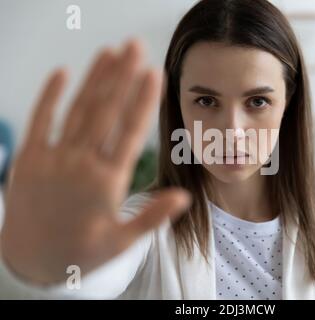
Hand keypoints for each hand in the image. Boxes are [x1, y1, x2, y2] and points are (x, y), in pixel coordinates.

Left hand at [0, 40, 190, 284]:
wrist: (29, 262)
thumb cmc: (81, 252)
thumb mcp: (121, 242)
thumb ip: (153, 217)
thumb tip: (184, 196)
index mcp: (107, 183)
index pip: (131, 132)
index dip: (144, 100)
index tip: (155, 73)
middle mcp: (80, 165)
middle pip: (106, 111)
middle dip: (123, 75)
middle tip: (135, 46)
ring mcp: (52, 159)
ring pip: (78, 110)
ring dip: (95, 78)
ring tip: (110, 52)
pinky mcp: (27, 159)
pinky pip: (40, 120)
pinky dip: (50, 95)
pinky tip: (62, 72)